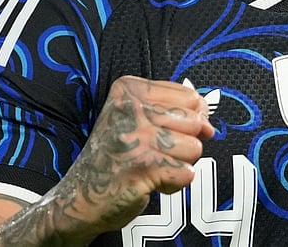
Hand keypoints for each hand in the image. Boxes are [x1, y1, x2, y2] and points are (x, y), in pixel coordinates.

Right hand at [57, 75, 214, 236]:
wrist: (79, 197)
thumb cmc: (114, 157)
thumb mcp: (134, 118)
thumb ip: (171, 109)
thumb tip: (208, 117)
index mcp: (128, 90)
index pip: (189, 96)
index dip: (190, 118)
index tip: (169, 131)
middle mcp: (130, 109)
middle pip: (194, 122)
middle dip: (184, 143)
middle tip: (155, 153)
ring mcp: (135, 138)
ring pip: (194, 148)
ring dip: (178, 165)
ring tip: (151, 167)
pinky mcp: (143, 168)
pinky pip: (186, 174)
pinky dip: (174, 184)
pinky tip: (150, 181)